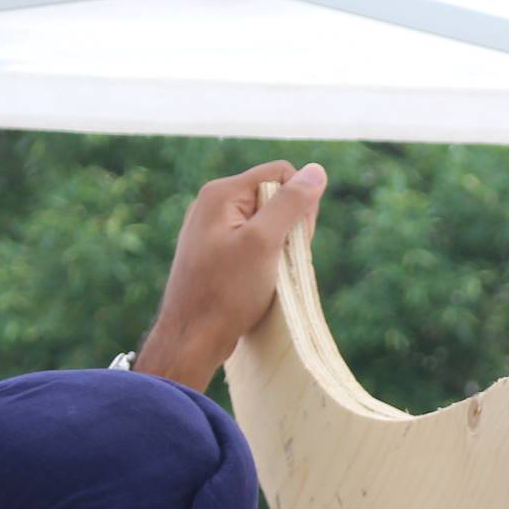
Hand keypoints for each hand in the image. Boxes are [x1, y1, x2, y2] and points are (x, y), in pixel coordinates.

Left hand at [135, 160, 327, 390]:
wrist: (192, 338)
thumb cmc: (226, 291)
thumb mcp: (265, 243)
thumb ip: (290, 203)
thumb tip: (316, 170)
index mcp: (222, 193)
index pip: (281, 174)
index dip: (299, 203)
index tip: (294, 239)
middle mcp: (213, 204)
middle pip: (274, 196)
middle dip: (289, 225)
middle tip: (281, 259)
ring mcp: (212, 228)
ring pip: (266, 221)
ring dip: (279, 245)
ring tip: (269, 273)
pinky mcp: (215, 251)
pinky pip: (252, 241)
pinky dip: (265, 258)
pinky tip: (259, 280)